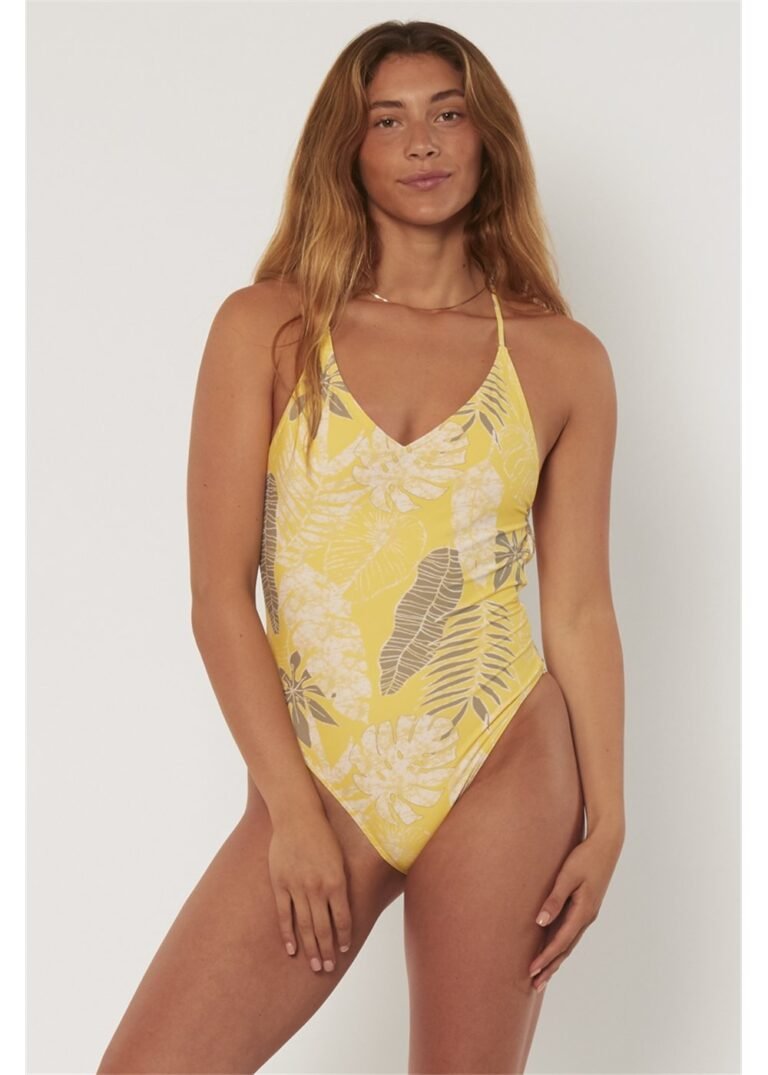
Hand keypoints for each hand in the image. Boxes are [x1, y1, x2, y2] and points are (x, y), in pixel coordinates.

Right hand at [268, 809, 352, 974]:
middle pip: (323, 927)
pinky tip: (291, 950)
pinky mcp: (280, 884)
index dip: (344, 937)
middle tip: (328, 968)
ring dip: (310, 948)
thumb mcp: (339, 859)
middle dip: (327, 950)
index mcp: (336, 881)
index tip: (344, 951)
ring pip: (305, 925)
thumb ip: (340, 884)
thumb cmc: (322, 835)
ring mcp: (297, 887)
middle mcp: (318, 887)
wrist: (298, 816)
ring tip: (315, 966)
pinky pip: (284, 914)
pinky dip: (288, 934)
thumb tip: (343, 907)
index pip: (343, 918)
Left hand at [528, 825, 623, 991]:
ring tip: (543, 975)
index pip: (560, 941)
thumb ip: (554, 899)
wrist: (606, 845)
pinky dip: (561, 945)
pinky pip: (571, 932)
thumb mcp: (568, 876)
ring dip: (556, 959)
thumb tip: (540, 923)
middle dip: (550, 966)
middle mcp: (586, 917)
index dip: (545, 957)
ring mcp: (587, 913)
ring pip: (569, 942)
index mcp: (583, 912)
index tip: (531, 971)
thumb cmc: (585, 857)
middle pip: (565, 948)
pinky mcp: (585, 907)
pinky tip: (554, 949)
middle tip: (535, 984)